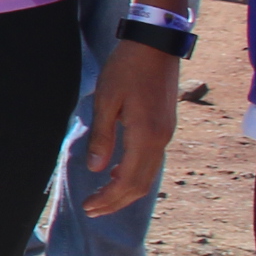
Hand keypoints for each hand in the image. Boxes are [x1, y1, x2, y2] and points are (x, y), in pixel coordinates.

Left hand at [80, 38, 183, 213]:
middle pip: (141, 184)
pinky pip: (151, 160)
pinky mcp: (165, 126)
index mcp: (146, 136)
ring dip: (125, 189)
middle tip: (92, 210)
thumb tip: (97, 169)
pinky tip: (117, 172)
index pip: (129, 181)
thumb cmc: (126, 69)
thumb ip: (103, 137)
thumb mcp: (106, 101)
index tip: (89, 207)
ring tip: (102, 198)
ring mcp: (166, 133)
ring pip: (148, 174)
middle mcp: (161, 139)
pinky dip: (134, 173)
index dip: (109, 199)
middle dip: (116, 201)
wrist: (154, 45)